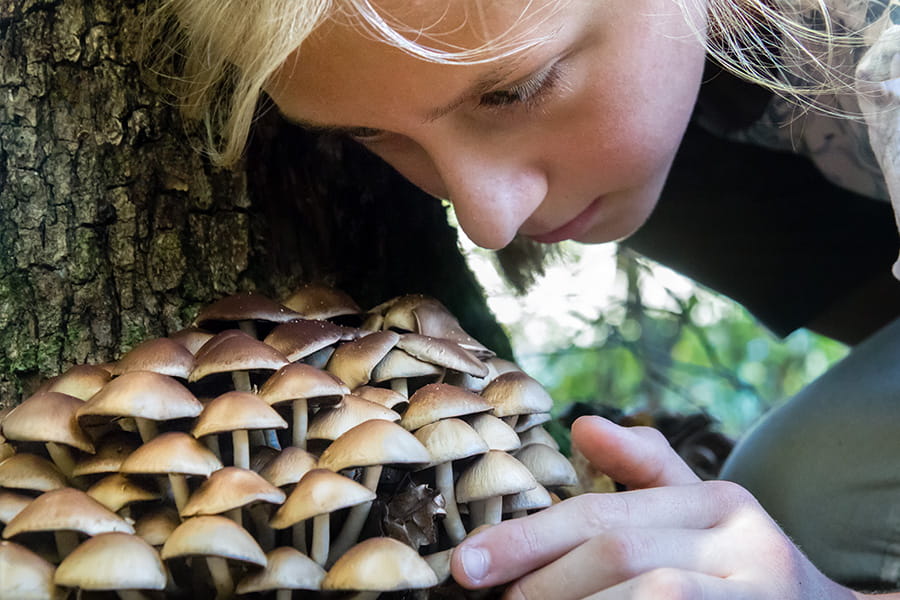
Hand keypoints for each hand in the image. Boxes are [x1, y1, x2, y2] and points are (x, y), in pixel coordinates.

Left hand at [450, 416, 861, 598]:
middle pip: (618, 553)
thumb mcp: (701, 513)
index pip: (603, 512)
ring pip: (648, 595)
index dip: (528, 538)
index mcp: (716, 502)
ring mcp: (758, 591)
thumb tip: (581, 425)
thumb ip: (645, 471)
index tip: (468, 564)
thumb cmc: (741, 569)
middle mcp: (741, 539)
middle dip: (544, 583)